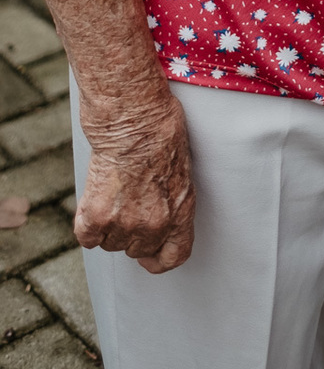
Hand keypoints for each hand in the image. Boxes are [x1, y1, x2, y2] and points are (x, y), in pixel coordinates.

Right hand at [75, 94, 194, 273]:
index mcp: (180, 213)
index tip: (151, 256)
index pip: (173, 257)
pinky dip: (87, 223)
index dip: (159, 259)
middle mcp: (153, 226)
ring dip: (109, 226)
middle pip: (137, 250)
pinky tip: (95, 200)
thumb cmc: (160, 132)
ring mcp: (124, 224)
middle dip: (132, 232)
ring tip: (114, 193)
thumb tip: (161, 213)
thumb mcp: (182, 170)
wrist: (134, 119)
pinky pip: (87, 237)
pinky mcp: (97, 217)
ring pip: (111, 244)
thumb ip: (171, 201)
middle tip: (128, 204)